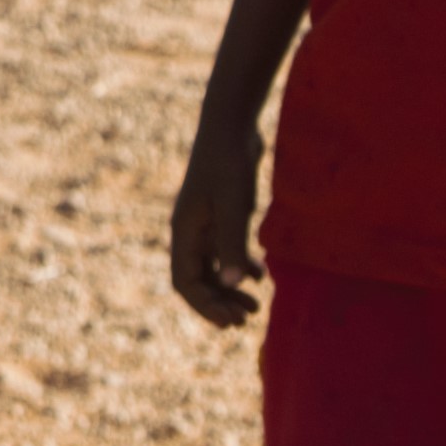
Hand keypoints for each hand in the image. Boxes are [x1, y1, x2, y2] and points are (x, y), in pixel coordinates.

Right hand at [169, 124, 264, 327]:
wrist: (231, 125)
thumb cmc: (229, 163)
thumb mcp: (234, 206)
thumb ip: (232, 244)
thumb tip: (233, 283)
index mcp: (184, 231)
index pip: (185, 281)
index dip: (206, 306)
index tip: (233, 320)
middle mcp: (190, 231)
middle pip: (197, 280)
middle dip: (219, 303)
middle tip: (248, 318)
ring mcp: (204, 224)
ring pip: (211, 269)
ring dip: (229, 289)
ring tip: (255, 305)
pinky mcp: (220, 215)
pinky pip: (223, 252)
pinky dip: (239, 268)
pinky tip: (260, 276)